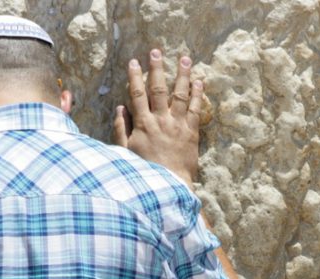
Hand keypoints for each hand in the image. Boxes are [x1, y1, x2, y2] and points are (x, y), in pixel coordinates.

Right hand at [113, 49, 202, 186]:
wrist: (168, 186)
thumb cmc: (144, 172)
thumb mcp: (125, 152)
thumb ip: (121, 130)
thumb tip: (120, 108)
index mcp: (142, 124)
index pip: (137, 94)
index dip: (135, 76)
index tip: (134, 62)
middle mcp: (160, 120)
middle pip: (158, 88)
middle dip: (156, 68)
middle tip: (157, 51)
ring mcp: (177, 125)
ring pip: (179, 94)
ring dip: (182, 75)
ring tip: (184, 59)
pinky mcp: (191, 132)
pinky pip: (194, 109)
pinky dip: (197, 94)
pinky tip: (199, 82)